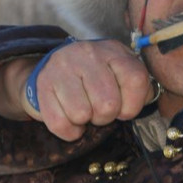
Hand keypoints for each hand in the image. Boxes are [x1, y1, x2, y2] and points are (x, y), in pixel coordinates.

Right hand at [0, 40, 154, 140]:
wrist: (58, 66)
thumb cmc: (100, 77)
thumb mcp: (122, 74)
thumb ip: (139, 89)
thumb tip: (135, 107)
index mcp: (114, 51)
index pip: (135, 79)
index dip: (133, 105)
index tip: (125, 109)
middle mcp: (88, 54)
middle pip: (108, 104)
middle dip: (106, 116)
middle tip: (100, 110)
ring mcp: (63, 67)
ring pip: (82, 114)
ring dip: (86, 122)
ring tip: (85, 110)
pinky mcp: (43, 84)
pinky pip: (59, 123)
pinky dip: (69, 131)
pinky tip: (72, 121)